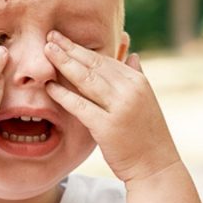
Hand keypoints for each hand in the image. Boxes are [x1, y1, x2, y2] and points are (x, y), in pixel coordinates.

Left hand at [44, 30, 179, 182]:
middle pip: (94, 64)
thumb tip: (132, 55)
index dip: (82, 48)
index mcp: (138, 82)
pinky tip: (49, 86)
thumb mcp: (147, 102)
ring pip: (86, 80)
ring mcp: (119, 108)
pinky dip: (63, 94)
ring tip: (46, 51)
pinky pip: (80, 106)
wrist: (156, 166)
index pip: (105, 59)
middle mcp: (130, 90)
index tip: (64, 38)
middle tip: (49, 36)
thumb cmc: (148, 136)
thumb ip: (137, 77)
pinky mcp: (107, 127)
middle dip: (70, 49)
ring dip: (64, 63)